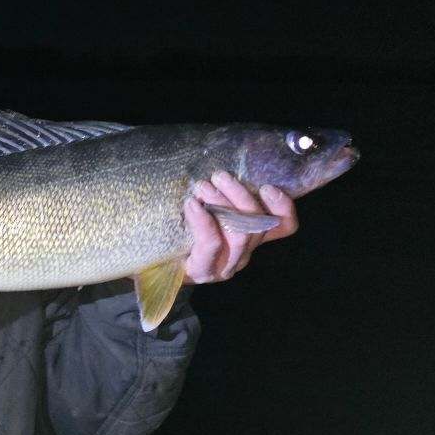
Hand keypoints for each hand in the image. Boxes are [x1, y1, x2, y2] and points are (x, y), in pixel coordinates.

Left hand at [183, 171, 299, 283]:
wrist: (151, 261)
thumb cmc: (181, 228)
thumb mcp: (206, 207)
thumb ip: (223, 195)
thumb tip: (227, 164)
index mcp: (250, 237)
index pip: (283, 225)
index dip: (283, 207)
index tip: (268, 187)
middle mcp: (243, 253)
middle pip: (259, 226)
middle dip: (240, 195)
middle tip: (218, 176)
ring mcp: (225, 265)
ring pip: (240, 235)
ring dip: (223, 205)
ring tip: (202, 187)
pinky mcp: (203, 270)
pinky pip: (211, 244)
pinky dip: (203, 221)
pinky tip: (191, 205)